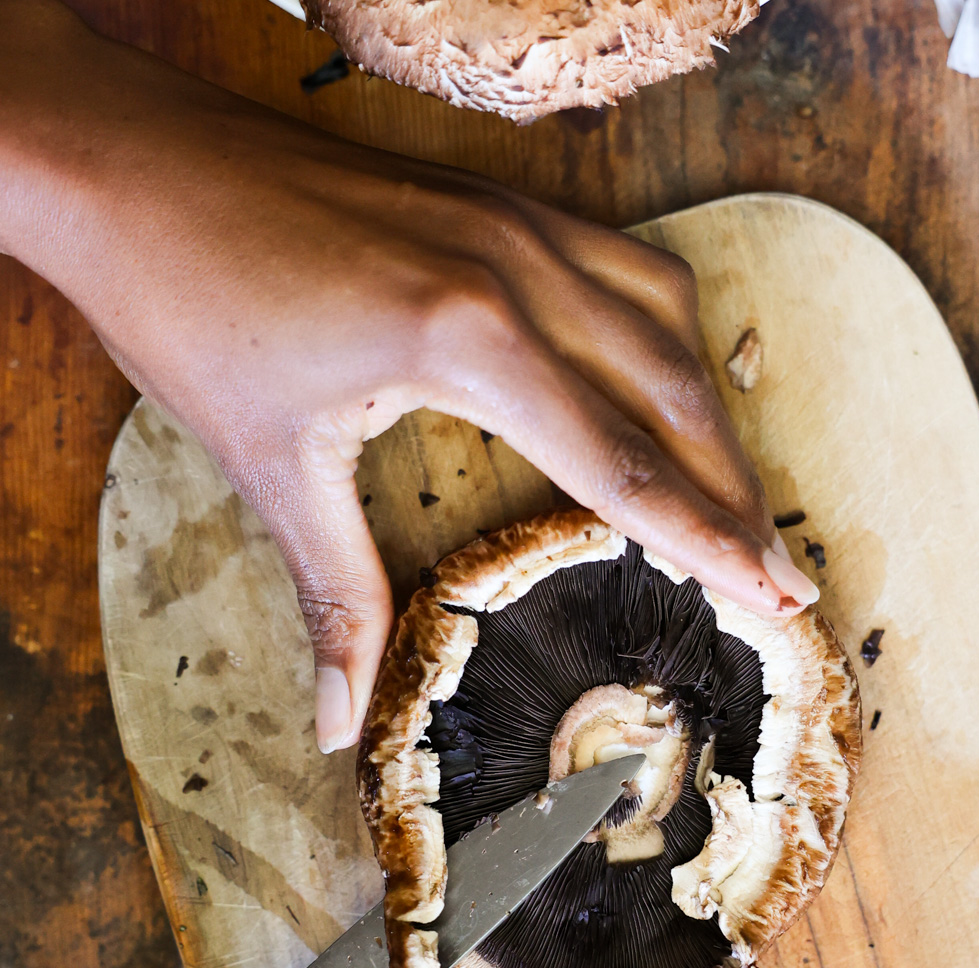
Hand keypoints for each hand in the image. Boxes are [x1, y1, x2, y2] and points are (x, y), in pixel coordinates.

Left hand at [0, 0, 817, 753]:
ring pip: (666, 319)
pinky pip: (625, 262)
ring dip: (713, 410)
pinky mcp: (497, 199)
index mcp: (469, 341)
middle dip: (737, 491)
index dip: (710, 541)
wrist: (127, 163)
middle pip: (674, 393)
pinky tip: (668, 377)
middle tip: (781, 571)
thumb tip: (342, 723)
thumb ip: (337, 600)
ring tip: (739, 493)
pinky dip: (667, 332)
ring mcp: (514, 220)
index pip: (625, 464)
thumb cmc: (187, 305)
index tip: (776, 595)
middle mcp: (517, 269)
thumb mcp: (272, 467)